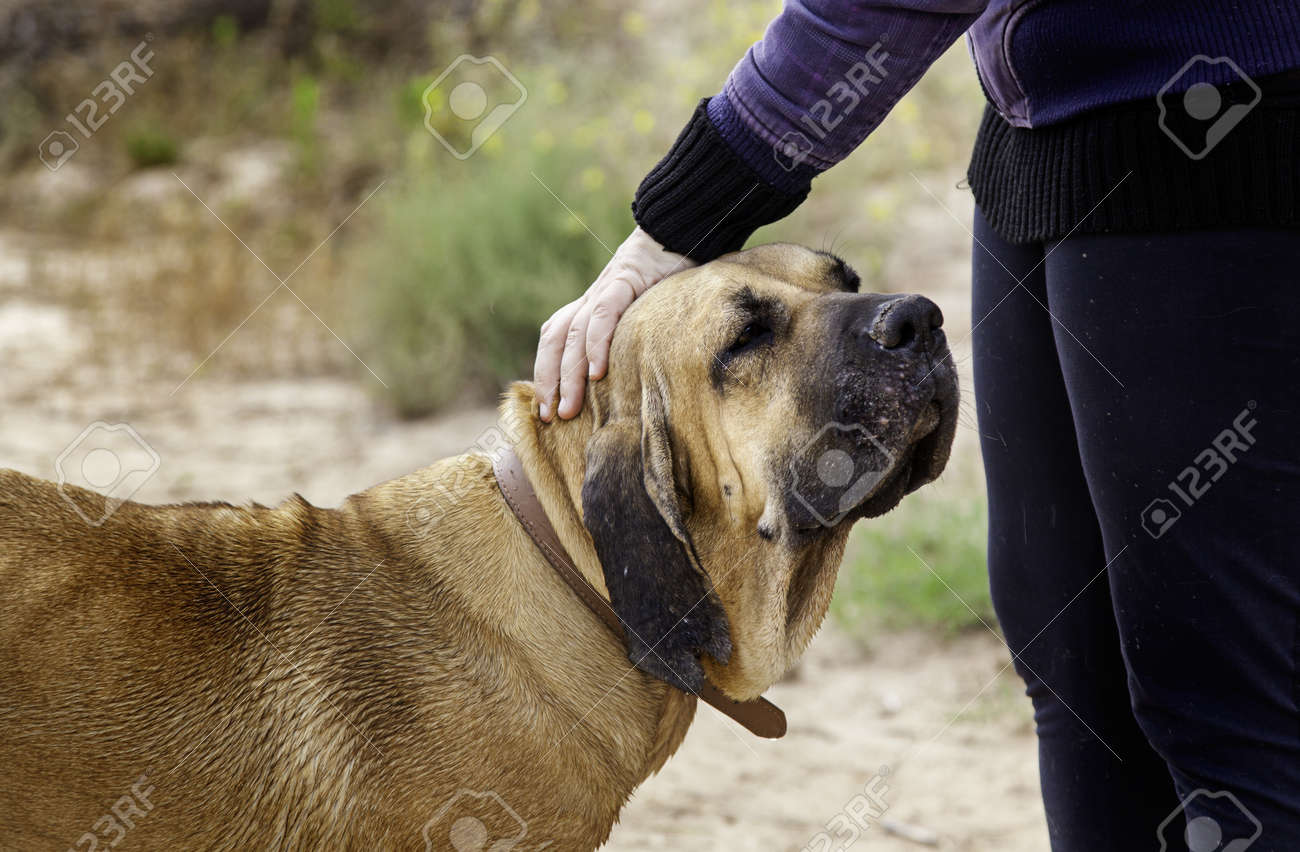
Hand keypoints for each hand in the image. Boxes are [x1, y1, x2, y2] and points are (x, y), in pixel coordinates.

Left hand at [533, 226, 692, 420]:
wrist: (678, 226)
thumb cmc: (667, 274)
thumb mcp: (644, 310)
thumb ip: (632, 336)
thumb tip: (636, 378)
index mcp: (590, 305)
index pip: (554, 340)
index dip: (545, 372)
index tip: (545, 409)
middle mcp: (590, 299)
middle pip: (555, 342)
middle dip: (549, 382)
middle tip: (550, 418)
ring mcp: (604, 289)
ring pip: (573, 335)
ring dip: (568, 375)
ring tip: (569, 409)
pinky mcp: (625, 280)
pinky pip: (604, 315)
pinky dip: (596, 344)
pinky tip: (598, 373)